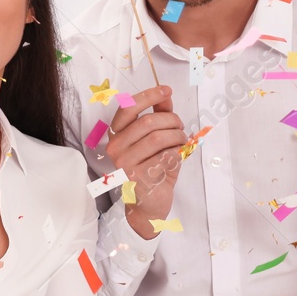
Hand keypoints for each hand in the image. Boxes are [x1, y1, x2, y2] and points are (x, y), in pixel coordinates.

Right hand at [102, 86, 185, 238]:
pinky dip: (177, 154)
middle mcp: (115, 148)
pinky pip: (166, 156)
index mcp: (116, 135)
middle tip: (180, 126)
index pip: (127, 108)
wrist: (149, 204)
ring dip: (177, 136)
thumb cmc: (152, 169)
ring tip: (181, 141)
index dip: (148, 96)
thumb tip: (165, 95)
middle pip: (148, 121)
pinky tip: (176, 158)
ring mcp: (125, 164)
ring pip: (158, 138)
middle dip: (171, 120)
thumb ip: (158, 116)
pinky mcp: (139, 178)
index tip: (166, 91)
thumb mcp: (155, 140)